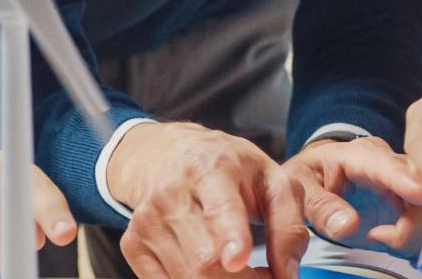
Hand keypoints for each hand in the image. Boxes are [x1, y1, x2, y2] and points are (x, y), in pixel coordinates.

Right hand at [105, 122, 307, 278]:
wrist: (170, 155)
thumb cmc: (229, 169)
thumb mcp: (271, 180)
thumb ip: (289, 226)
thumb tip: (287, 275)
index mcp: (211, 170)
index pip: (220, 208)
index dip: (231, 237)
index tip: (238, 260)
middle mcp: (171, 193)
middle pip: (205, 261)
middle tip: (265, 277)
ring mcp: (147, 221)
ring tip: (240, 271)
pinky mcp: (132, 244)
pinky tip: (212, 273)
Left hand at [281, 136, 421, 252]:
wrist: (319, 177)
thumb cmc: (311, 179)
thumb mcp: (300, 187)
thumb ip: (321, 206)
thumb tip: (348, 225)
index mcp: (363, 155)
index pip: (390, 165)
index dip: (408, 182)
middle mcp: (398, 166)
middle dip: (414, 226)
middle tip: (380, 238)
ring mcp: (418, 186)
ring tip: (392, 243)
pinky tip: (413, 250)